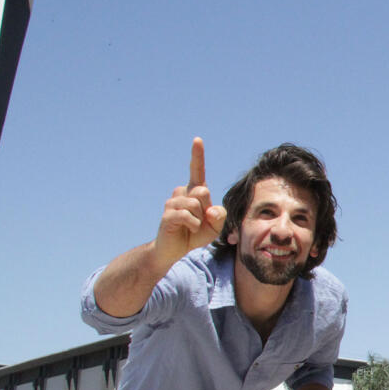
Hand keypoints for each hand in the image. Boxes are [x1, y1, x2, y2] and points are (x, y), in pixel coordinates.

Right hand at [154, 138, 226, 264]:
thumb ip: (220, 216)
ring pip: (196, 205)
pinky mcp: (168, 214)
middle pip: (203, 192)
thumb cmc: (195, 234)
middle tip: (200, 222)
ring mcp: (173, 202)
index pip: (197, 171)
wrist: (174, 250)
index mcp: (194, 192)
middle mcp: (182, 193)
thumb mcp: (215, 227)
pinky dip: (194, 226)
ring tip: (192, 227)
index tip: (197, 140)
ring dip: (200, 220)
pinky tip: (188, 230)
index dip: (197, 155)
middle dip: (207, 210)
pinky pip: (188, 217)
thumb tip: (211, 210)